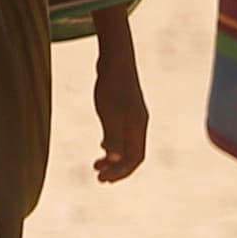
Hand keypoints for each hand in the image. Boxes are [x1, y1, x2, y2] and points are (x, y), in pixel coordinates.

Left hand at [90, 14, 148, 182]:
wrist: (116, 58)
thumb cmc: (112, 85)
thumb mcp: (109, 113)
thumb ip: (113, 137)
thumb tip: (114, 160)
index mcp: (137, 127)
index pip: (134, 159)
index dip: (120, 172)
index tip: (103, 179)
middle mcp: (139, 124)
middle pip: (132, 155)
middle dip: (117, 169)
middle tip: (99, 178)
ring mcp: (134, 115)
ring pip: (127, 144)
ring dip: (114, 158)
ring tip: (98, 165)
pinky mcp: (126, 107)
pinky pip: (123, 134)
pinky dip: (114, 144)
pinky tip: (103, 144)